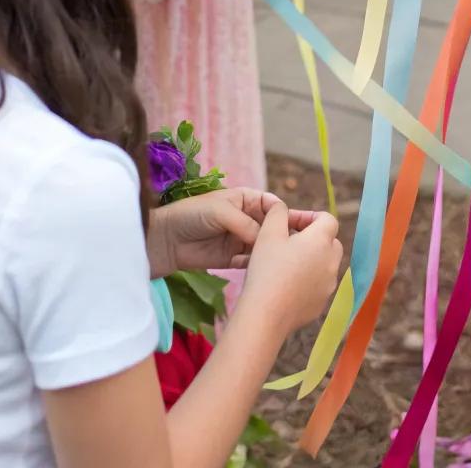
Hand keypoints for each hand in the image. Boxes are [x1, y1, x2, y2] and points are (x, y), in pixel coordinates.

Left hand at [147, 188, 323, 277]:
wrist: (166, 240)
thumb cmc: (192, 215)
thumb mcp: (221, 212)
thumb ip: (245, 224)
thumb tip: (266, 240)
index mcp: (246, 199)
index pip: (273, 205)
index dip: (288, 214)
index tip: (304, 225)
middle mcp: (246, 218)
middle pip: (273, 227)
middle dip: (287, 235)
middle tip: (304, 247)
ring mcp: (240, 239)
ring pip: (265, 246)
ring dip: (275, 252)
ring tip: (292, 262)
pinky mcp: (233, 258)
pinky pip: (253, 261)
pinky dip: (261, 265)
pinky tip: (272, 272)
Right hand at [241, 202, 341, 334]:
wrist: (265, 314)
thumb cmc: (267, 269)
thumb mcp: (268, 232)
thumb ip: (278, 212)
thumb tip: (283, 208)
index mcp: (322, 240)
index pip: (328, 219)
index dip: (308, 216)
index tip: (288, 223)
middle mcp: (332, 262)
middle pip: (330, 242)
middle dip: (312, 238)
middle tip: (288, 242)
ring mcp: (329, 286)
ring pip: (325, 264)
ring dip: (310, 259)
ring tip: (285, 264)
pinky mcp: (321, 305)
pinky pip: (318, 285)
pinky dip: (307, 281)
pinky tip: (285, 285)